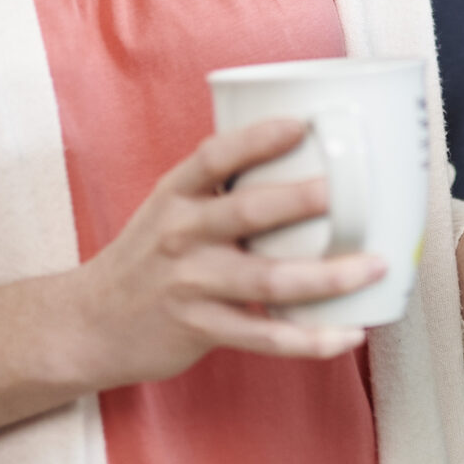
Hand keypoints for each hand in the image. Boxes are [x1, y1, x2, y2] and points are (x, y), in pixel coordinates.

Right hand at [67, 117, 386, 387]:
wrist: (90, 324)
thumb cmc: (148, 259)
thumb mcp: (169, 209)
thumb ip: (220, 190)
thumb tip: (303, 162)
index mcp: (176, 194)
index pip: (213, 156)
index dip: (257, 138)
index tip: (301, 125)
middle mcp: (181, 234)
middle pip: (246, 212)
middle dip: (299, 200)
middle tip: (345, 192)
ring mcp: (191, 284)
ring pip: (267, 280)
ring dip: (326, 276)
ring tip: (373, 265)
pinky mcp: (200, 329)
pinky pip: (264, 335)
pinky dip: (310, 338)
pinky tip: (347, 334)